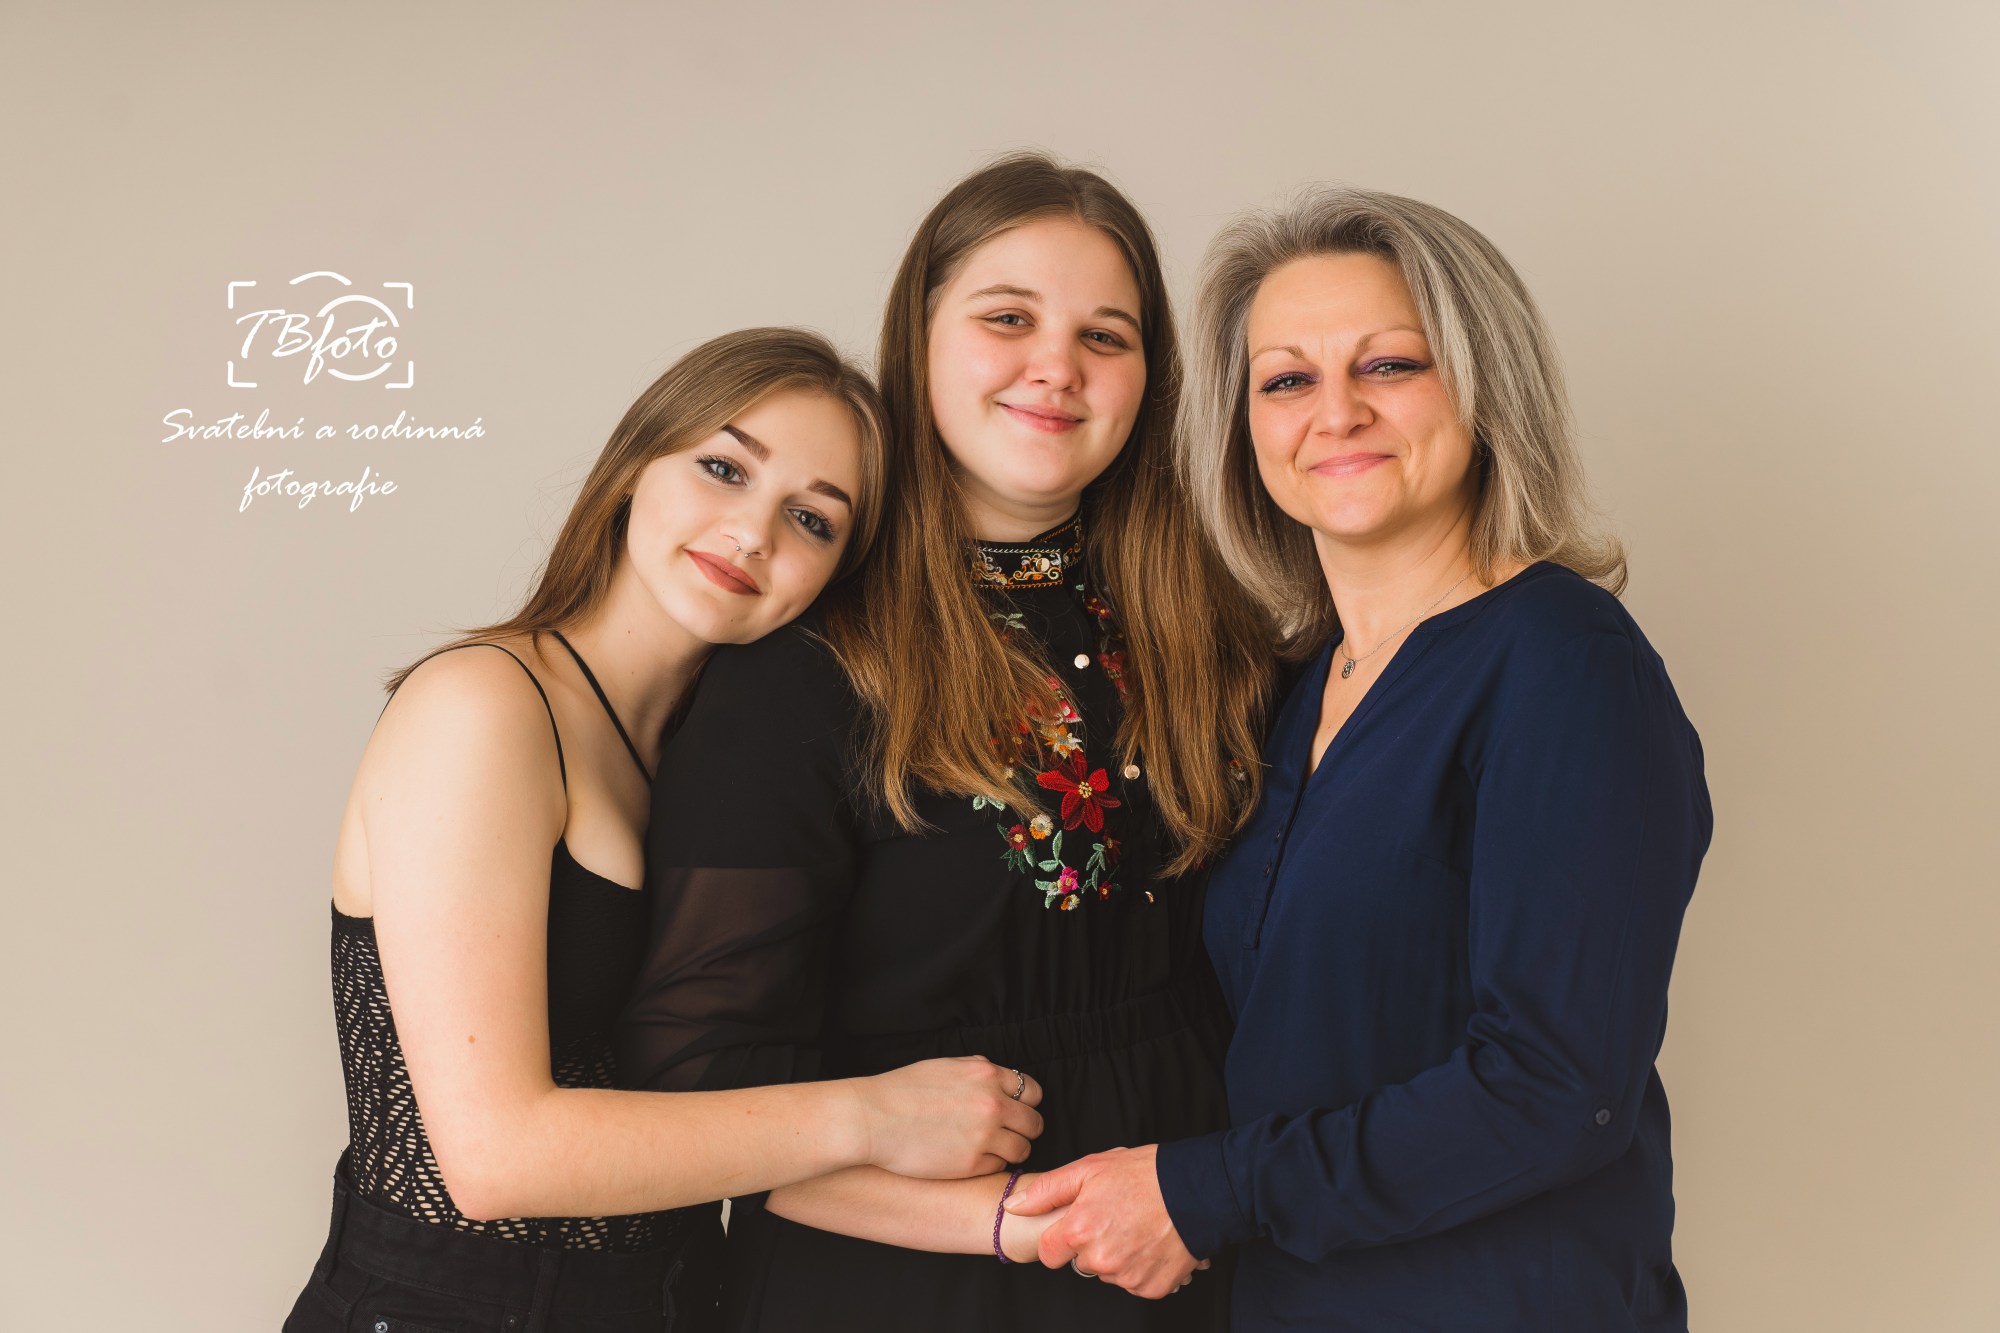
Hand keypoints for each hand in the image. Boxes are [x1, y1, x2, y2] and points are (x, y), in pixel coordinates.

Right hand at [849, 1057, 1043, 1178]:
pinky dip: (990, 1165)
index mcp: (986, 1075)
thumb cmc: (901, 1091)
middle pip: (1034, 1123)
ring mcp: (984, 1136)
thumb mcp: (945, 1067)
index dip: (1025, 1103)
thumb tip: (997, 1077)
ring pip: (1022, 1149)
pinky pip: (999, 1167)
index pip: (1032, 1091)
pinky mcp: (972, 1164)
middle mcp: (992, 1104)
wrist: (872, 1119)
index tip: (1015, 1111)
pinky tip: (970, 1159)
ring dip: (1010, 1150)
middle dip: (1023, 1129)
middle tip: (1005, 1134)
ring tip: (988, 1149)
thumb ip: (978, 1070)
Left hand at [1005, 1145, 1201, 1298]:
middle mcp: (1100, 1259)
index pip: (1049, 1254)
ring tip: (1137, 1226)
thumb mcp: (1090, 1169)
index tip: (1077, 1225)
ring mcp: (1126, 1276)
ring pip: (1107, 1273)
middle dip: (1091, 1244)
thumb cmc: (1144, 1173)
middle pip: (1080, 1263)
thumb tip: (1012, 1207)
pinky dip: (1140, 1267)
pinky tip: (1151, 1242)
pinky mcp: (1151, 1287)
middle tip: (1115, 1217)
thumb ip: (1047, 1191)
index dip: (1060, 1239)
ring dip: (1117, 1255)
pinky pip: (1133, 1282)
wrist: (1198, 1190)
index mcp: (1079, 1229)